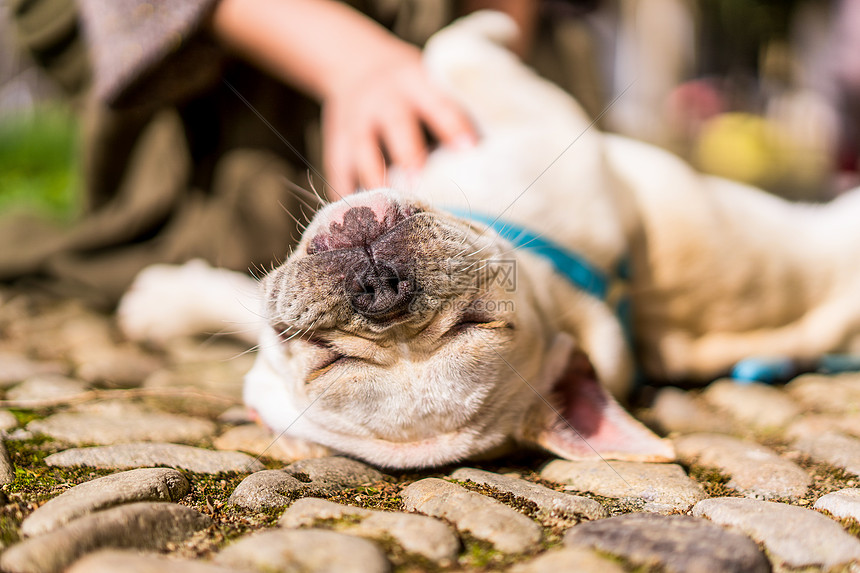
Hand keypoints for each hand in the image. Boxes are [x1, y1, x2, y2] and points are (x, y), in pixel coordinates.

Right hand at [212, 0, 477, 198]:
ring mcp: (355, 123)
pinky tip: (365, 227)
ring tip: (392, 216)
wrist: (356, 65)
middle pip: (397, 127)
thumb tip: (499, 160)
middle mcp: (383, 100)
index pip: (438, 104)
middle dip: (410, 157)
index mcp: (416, 83)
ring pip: (364, 154)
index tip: (470, 151)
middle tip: (422, 187)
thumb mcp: (432, 84)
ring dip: (378, 184)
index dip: (453, 126)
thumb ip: (456, 115)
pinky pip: (340, 175)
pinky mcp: (336, 146)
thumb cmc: (415, 91)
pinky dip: (351, 199)